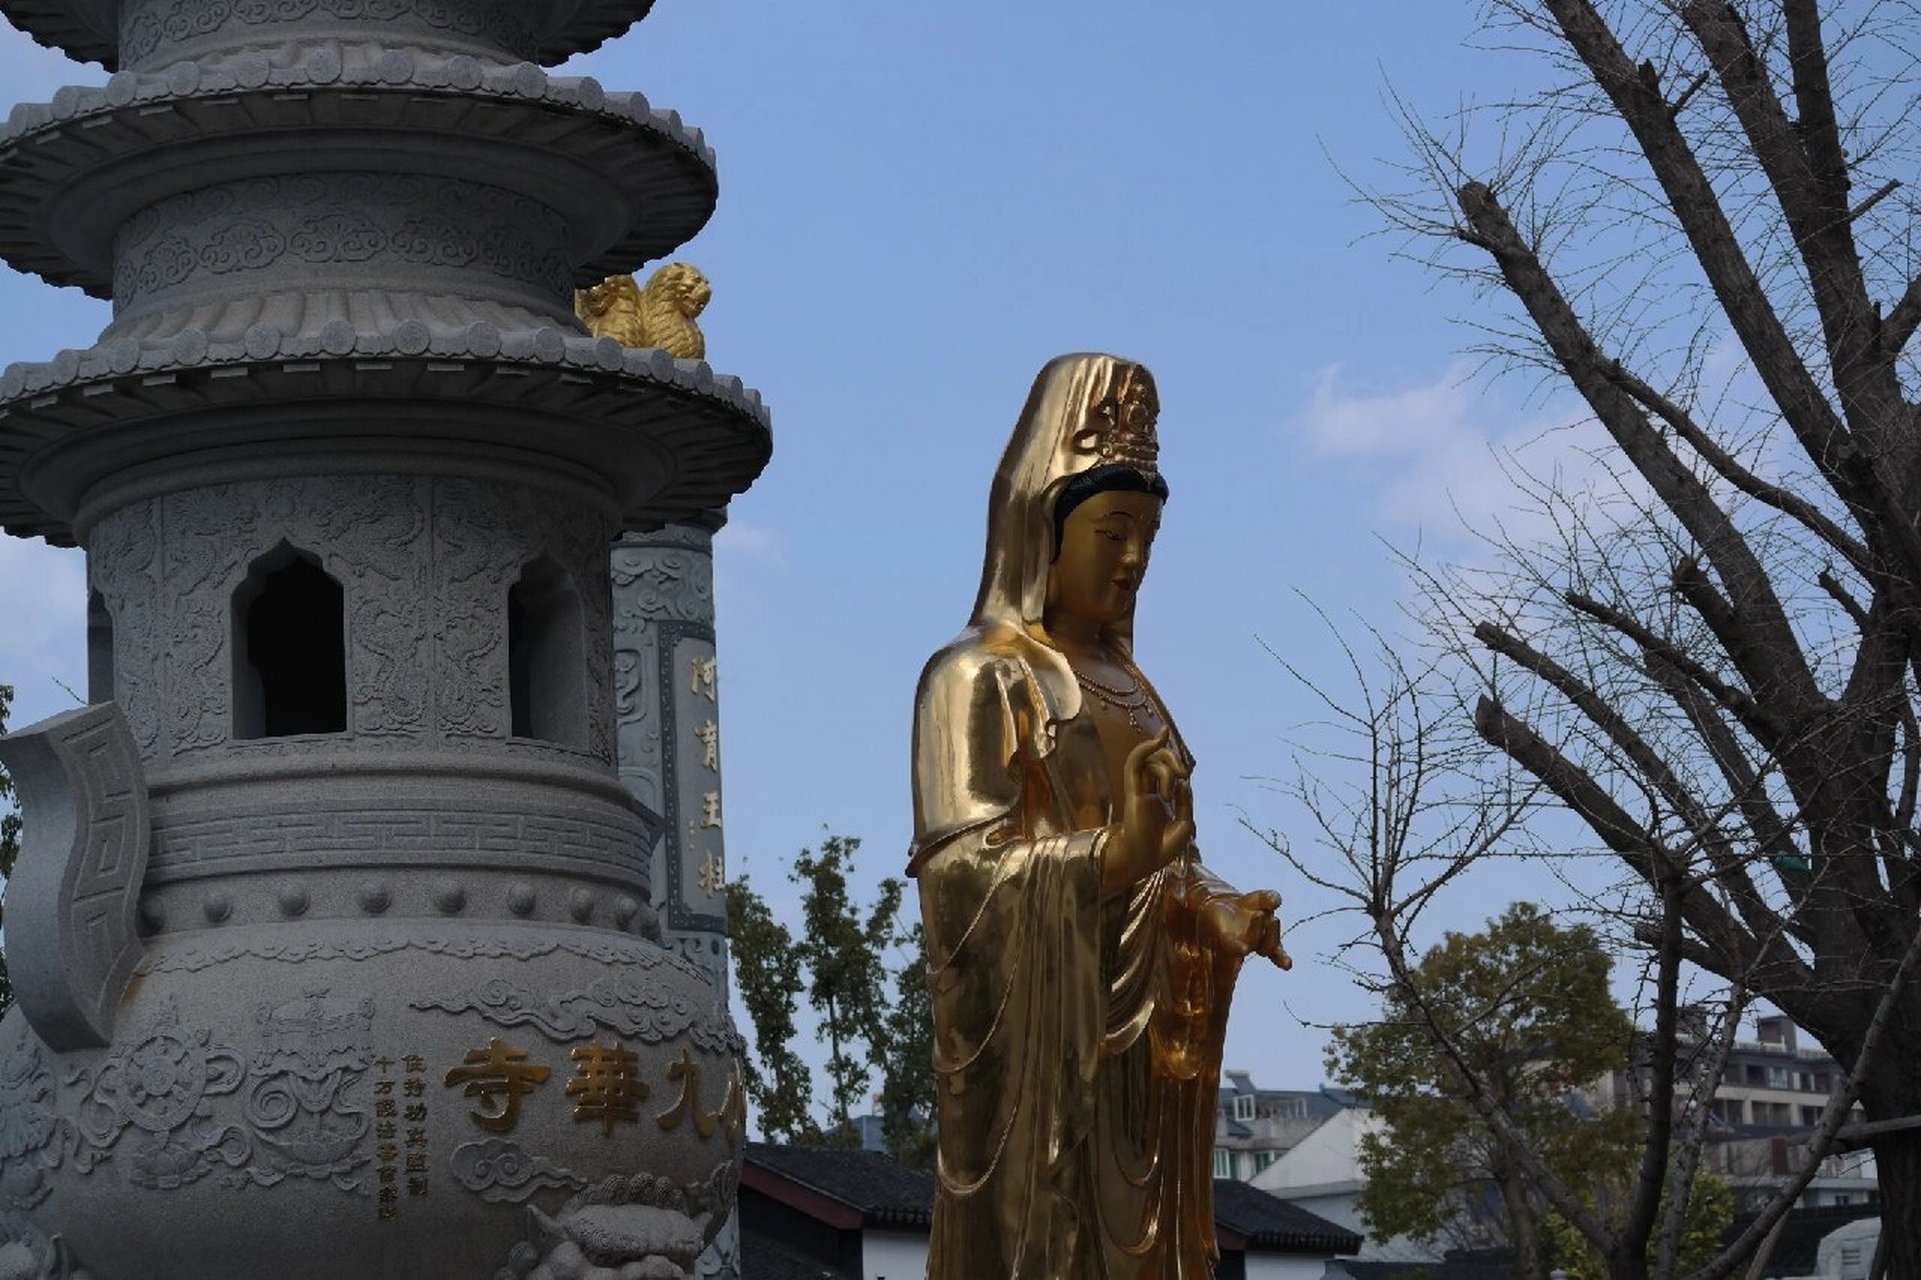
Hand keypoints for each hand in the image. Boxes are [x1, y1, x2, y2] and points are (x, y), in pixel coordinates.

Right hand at [1103, 728, 1192, 892]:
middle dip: (1173, 760)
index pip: (1169, 773)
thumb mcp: (1184, 825)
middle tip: (1182, 775)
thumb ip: (1185, 803)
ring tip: (1169, 792)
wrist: (1144, 861)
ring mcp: (1139, 790)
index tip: (1184, 779)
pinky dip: (1145, 749)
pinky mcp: (1132, 790)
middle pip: (1158, 761)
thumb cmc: (1161, 849)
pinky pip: (1135, 763)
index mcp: (1160, 800)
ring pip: (1149, 760)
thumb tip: (1184, 782)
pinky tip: (1158, 739)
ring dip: (1165, 769)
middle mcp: (1149, 792)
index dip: (1178, 768)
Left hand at [1203, 889, 1291, 969]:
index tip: (1287, 964)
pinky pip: (1233, 945)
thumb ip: (1270, 898)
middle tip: (1274, 919)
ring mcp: (1241, 943)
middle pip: (1268, 947)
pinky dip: (1239, 946)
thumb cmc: (1247, 906)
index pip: (1278, 953)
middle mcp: (1257, 944)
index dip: (1282, 959)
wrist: (1221, 907)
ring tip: (1259, 913)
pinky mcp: (1226, 938)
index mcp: (1268, 939)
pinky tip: (1244, 948)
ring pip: (1253, 943)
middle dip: (1273, 933)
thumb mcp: (1261, 899)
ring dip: (1258, 930)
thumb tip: (1276, 901)